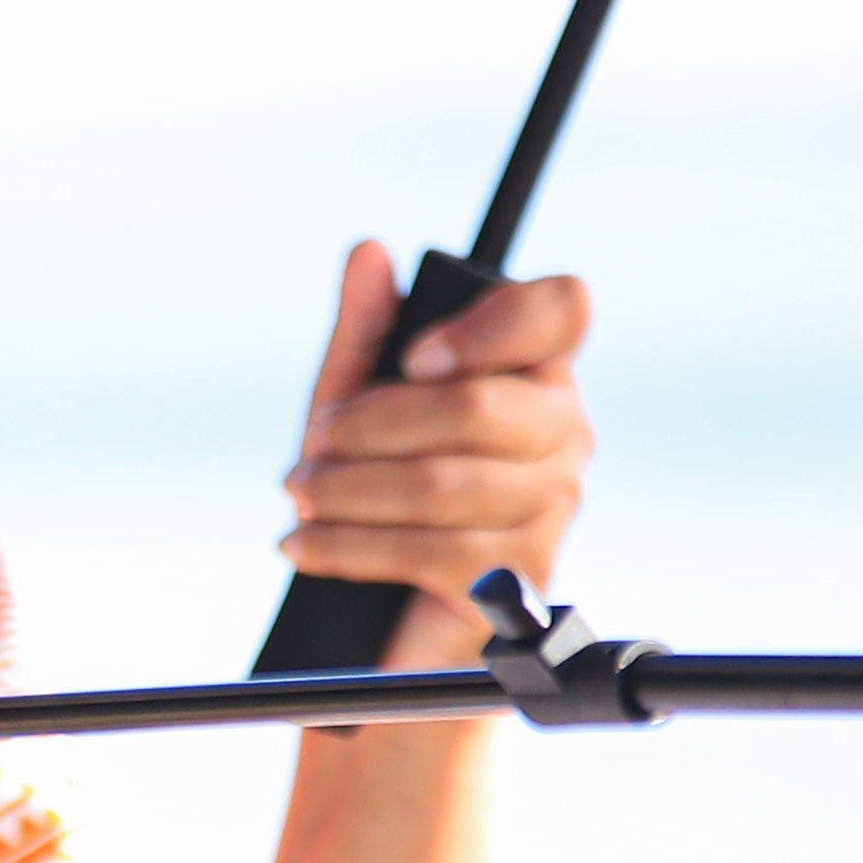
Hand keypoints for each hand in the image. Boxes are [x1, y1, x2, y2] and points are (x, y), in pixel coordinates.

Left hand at [280, 247, 593, 670]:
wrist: (380, 608)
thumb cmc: (378, 483)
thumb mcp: (356, 397)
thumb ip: (365, 327)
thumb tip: (367, 253)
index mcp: (537, 370)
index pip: (562, 308)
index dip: (489, 325)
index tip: (412, 360)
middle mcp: (564, 432)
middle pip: (477, 407)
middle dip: (370, 425)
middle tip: (312, 443)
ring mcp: (554, 507)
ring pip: (442, 483)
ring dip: (346, 489)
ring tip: (298, 495)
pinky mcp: (523, 578)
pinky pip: (430, 550)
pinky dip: (349, 545)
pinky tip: (306, 544)